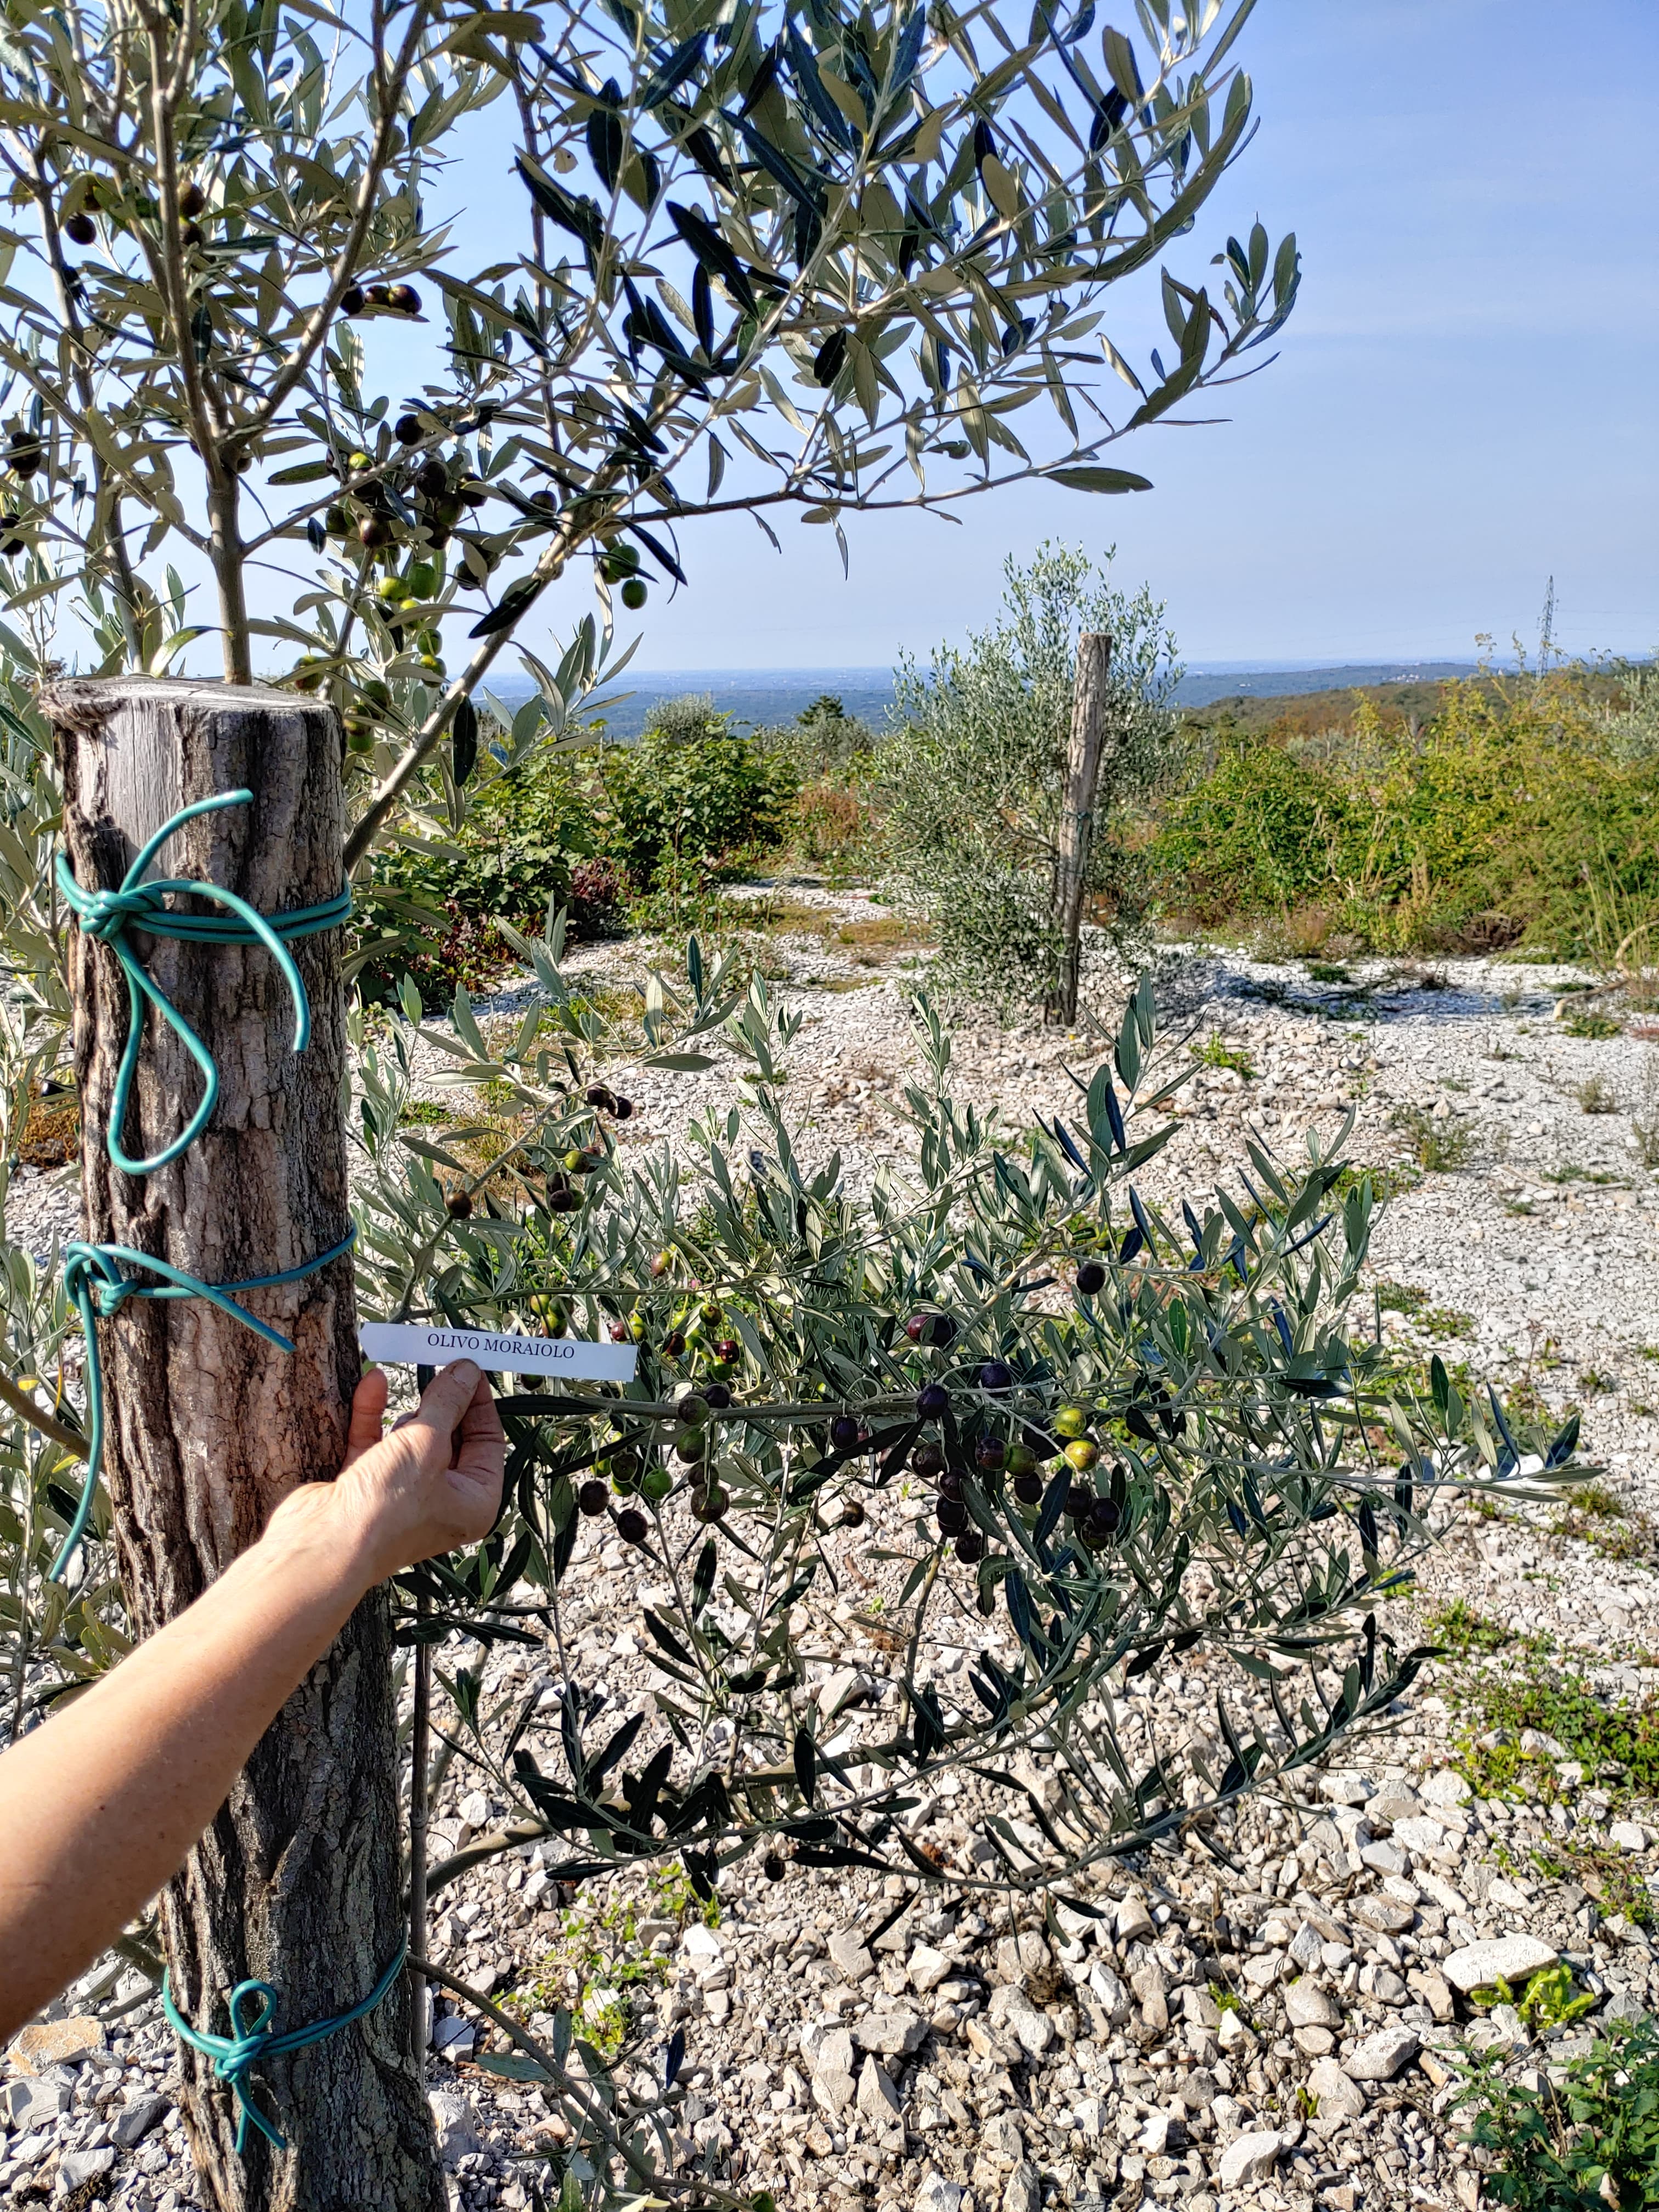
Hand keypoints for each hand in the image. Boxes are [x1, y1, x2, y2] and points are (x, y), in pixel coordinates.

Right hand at [313, 1361, 505, 1586]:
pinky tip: (374, 1382)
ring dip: (406, 1409)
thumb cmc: (387, 1506)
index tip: (469, 1367)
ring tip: (409, 1378)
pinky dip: (373, 1414)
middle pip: (449, 1439)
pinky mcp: (362, 1487)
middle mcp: (440, 1501)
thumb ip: (448, 1402)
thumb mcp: (428, 1441)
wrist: (321, 1545)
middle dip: (442, 1402)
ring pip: (409, 1440)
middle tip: (441, 1362)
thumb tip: (467, 1371)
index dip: (479, 1402)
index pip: (487, 1442)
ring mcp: (399, 1495)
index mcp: (473, 1501)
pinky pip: (374, 1443)